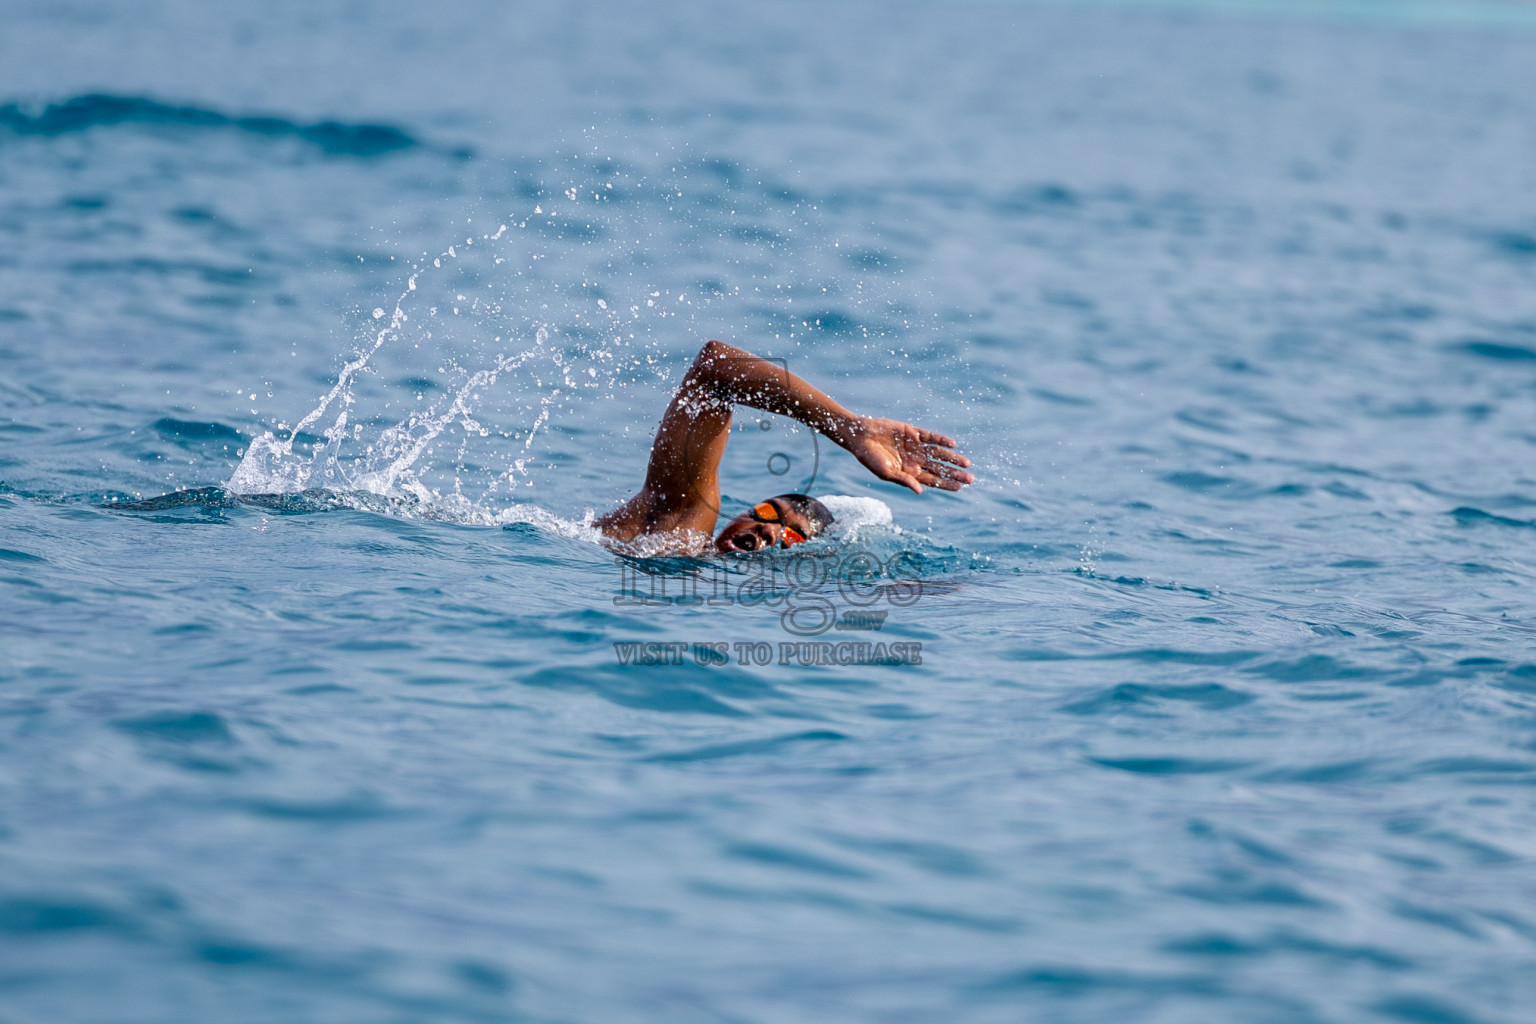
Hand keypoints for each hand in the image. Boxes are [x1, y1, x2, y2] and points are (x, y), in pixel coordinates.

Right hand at [843, 416, 973, 493]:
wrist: (860, 436)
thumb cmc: (869, 458)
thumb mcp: (886, 473)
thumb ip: (904, 480)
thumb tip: (921, 491)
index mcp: (909, 473)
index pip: (932, 480)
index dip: (946, 484)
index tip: (960, 487)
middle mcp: (915, 460)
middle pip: (939, 468)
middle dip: (954, 473)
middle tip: (971, 478)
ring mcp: (915, 446)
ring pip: (938, 454)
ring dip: (952, 458)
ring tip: (967, 463)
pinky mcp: (913, 432)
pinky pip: (931, 437)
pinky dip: (941, 440)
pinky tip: (952, 445)